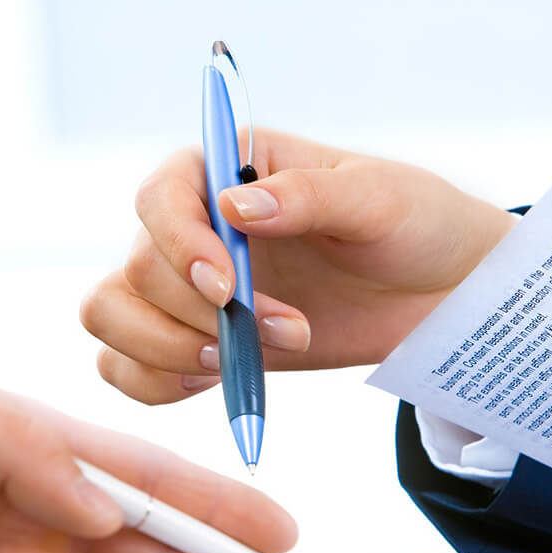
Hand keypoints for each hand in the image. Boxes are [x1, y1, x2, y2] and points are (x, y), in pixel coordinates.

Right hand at [82, 129, 515, 403]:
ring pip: (112, 316)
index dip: (179, 246)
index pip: (160, 198)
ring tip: (239, 364)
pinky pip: (128, 367)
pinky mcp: (198, 341)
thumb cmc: (414, 225)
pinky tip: (216, 381)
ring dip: (166, 352)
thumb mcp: (378, 198)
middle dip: (199, 316)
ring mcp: (188, 289)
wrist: (439, 293)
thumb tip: (235, 206)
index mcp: (226, 169)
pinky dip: (153, 383)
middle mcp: (193, 227)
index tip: (227, 288)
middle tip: (287, 333)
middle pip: (135, 271)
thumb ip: (309, 195)